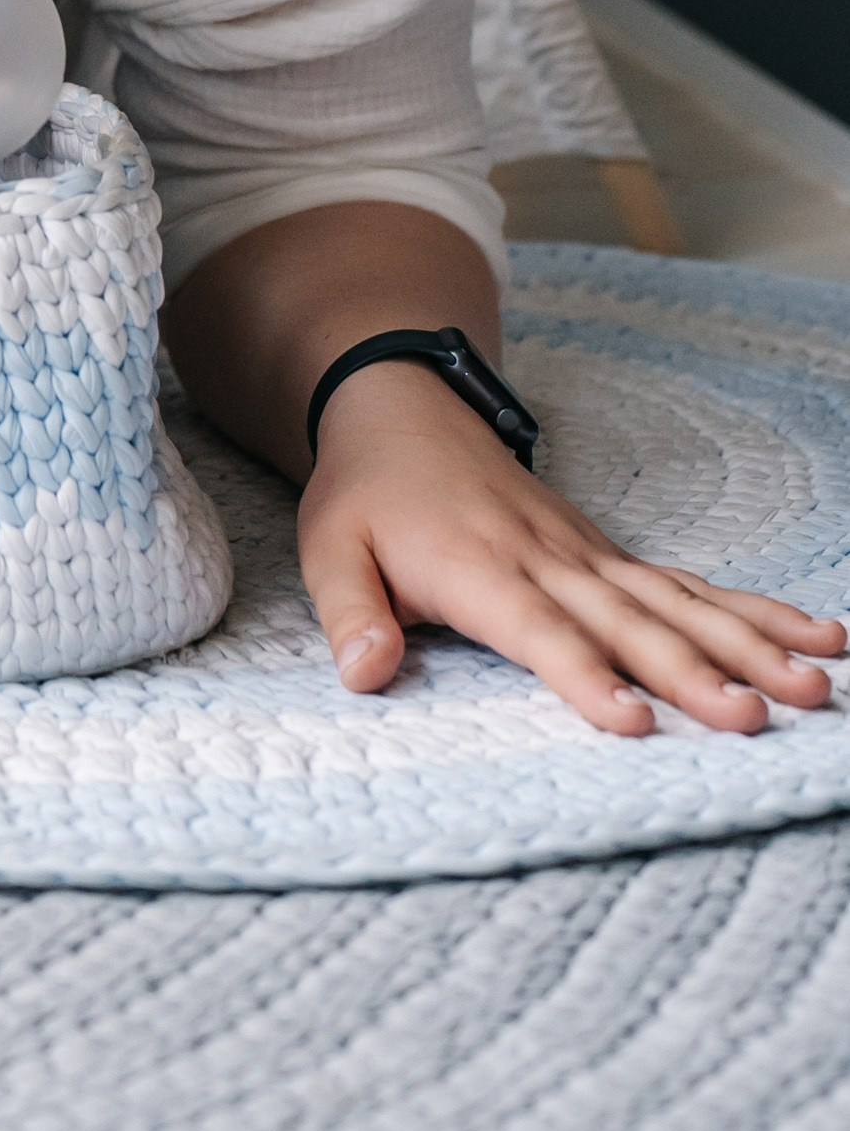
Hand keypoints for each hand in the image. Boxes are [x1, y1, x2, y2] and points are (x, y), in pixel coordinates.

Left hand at [301, 360, 846, 733]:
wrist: (401, 407)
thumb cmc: (367, 493)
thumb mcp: (329, 547)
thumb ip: (349, 612)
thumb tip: (363, 675)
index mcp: (478, 567)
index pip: (539, 631)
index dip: (583, 675)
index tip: (634, 722)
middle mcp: (548, 560)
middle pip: (629, 622)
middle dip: (694, 672)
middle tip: (752, 718)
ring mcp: (589, 554)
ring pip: (679, 603)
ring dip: (748, 644)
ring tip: (815, 684)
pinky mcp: (611, 555)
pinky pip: (689, 584)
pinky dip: (753, 610)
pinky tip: (815, 636)